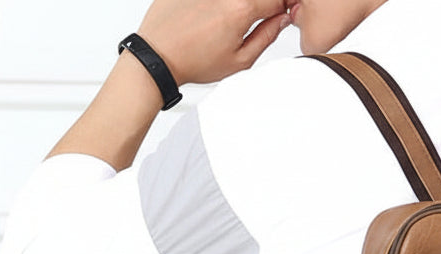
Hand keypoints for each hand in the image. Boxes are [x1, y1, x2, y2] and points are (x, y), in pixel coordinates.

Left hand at [137, 0, 291, 85]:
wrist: (157, 57)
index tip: (278, 16)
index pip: (277, 0)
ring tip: (219, 23)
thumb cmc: (193, 61)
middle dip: (257, 8)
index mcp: (241, 9)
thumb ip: (267, 36)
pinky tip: (205, 19)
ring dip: (234, 8)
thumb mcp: (240, 60)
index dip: (282, 8)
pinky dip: (212, 7)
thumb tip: (281, 20)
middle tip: (247, 23)